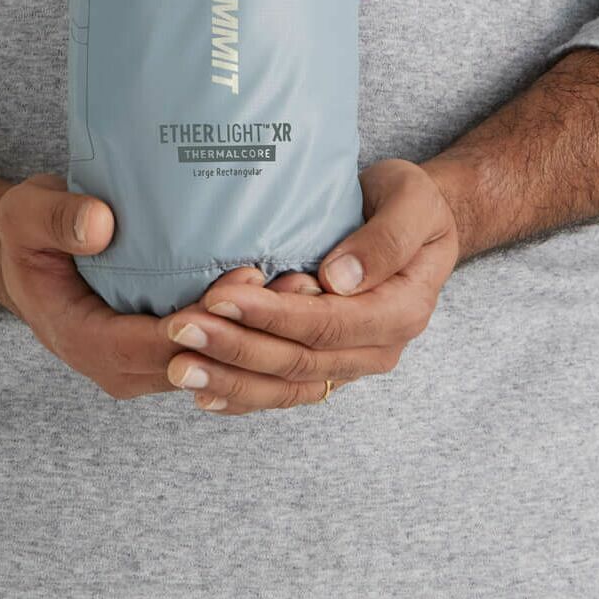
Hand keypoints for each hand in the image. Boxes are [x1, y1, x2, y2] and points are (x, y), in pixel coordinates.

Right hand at [0, 174, 328, 406]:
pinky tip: (298, 299)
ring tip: (315, 289)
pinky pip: (222, 354)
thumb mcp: (24, 216)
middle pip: (202, 362)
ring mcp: (151, 367)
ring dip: (267, 335)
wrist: (31, 261)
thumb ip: (57, 220)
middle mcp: (124, 368)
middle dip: (255, 330)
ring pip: (220, 365)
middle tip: (304, 284)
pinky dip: (259, 333)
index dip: (206, 318)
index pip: (158, 344)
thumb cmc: (28, 237)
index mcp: (87, 341)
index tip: (246, 275)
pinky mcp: (175, 353)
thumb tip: (100, 225)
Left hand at [154, 158, 459, 414]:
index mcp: (401, 311)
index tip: (220, 299)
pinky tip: (202, 394)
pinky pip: (284, 391)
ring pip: (286, 386)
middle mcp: (377, 348)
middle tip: (180, 330)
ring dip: (230, 380)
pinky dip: (242, 396)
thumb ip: (385, 240)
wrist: (419, 225)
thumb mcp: (412, 202)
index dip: (271, 317)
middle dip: (235, 349)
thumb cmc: (411, 203)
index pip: (327, 323)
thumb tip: (339, 280)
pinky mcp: (328, 365)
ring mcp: (351, 363)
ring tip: (180, 369)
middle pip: (299, 361)